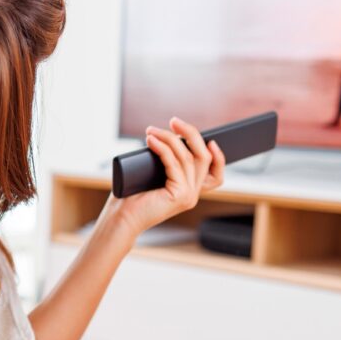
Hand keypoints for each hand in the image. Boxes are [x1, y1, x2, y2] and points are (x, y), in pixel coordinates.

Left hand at [104, 116, 225, 236]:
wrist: (122, 218)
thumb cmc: (132, 197)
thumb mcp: (155, 175)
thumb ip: (168, 162)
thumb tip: (170, 138)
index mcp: (189, 191)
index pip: (216, 175)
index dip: (218, 156)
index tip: (208, 138)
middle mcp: (193, 194)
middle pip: (204, 157)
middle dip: (191, 134)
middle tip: (174, 121)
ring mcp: (188, 196)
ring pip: (186, 157)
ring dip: (169, 138)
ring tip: (151, 131)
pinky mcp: (179, 195)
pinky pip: (173, 163)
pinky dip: (162, 148)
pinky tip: (151, 140)